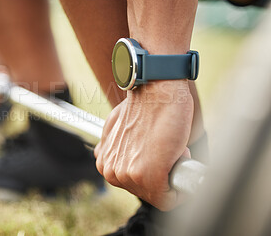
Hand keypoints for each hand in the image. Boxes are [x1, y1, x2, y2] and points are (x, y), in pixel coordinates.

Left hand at [94, 80, 192, 210]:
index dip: (155, 171)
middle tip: (165, 148)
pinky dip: (183, 181)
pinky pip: (171, 198)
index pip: (136, 185)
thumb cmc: (145, 106)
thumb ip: (117, 148)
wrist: (156, 91)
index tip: (159, 154)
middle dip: (164, 174)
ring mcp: (128, 176)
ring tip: (168, 146)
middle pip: (148, 192)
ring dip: (172, 173)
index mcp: (105, 164)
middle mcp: (112, 173)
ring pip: (162, 194)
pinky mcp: (148, 177)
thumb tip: (126, 154)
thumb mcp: (119, 129)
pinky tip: (177, 152)